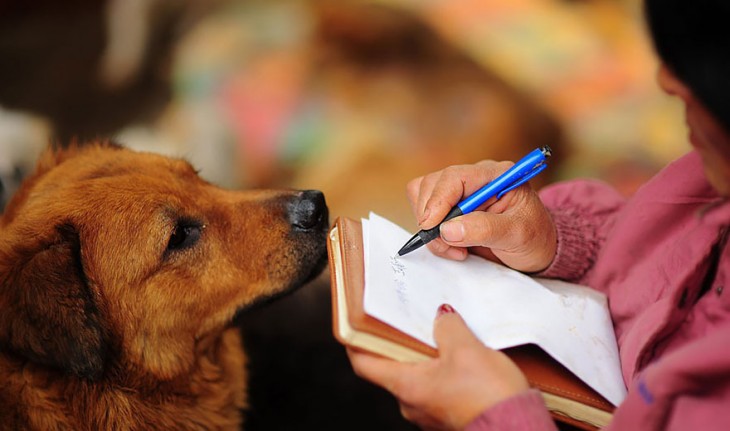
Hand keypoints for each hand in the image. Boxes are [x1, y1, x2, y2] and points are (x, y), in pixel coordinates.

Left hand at [347, 304, 528, 430]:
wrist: (517, 429)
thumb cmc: (488, 397)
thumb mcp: (466, 349)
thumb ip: (448, 327)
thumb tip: (442, 317)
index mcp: (405, 386)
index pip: (364, 363)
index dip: (356, 342)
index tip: (355, 325)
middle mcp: (411, 403)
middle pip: (393, 368)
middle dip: (402, 343)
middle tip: (411, 320)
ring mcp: (430, 414)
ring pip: (419, 379)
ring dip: (428, 358)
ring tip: (445, 335)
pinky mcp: (450, 418)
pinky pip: (439, 390)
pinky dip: (445, 372)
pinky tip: (464, 359)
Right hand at [406, 160, 556, 272]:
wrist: (537, 248)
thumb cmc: (534, 237)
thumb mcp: (517, 235)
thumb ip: (485, 229)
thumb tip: (448, 229)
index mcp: (496, 175)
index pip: (455, 177)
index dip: (438, 200)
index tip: (432, 226)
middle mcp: (475, 177)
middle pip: (432, 184)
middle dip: (432, 217)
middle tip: (449, 245)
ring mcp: (460, 192)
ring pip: (422, 196)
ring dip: (431, 226)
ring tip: (454, 248)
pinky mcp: (450, 207)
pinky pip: (425, 212)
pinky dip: (432, 232)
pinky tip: (452, 245)